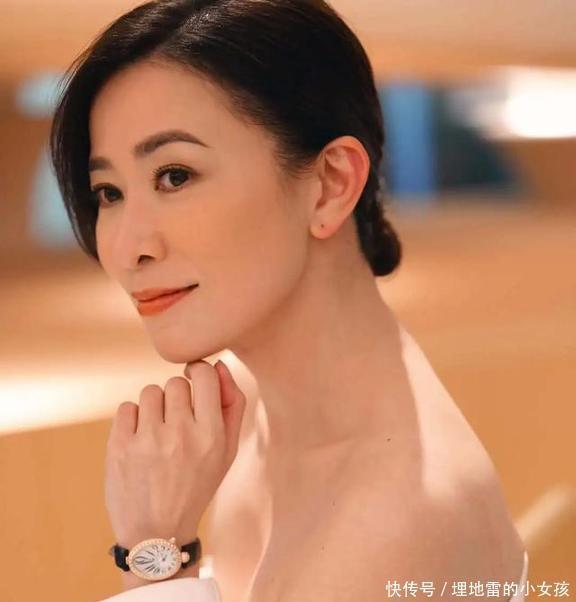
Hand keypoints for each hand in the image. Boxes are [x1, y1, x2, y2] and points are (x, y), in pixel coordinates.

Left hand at [104, 359, 245, 552]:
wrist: (156, 532)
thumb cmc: (197, 485)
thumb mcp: (227, 451)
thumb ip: (232, 405)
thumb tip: (219, 365)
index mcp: (211, 435)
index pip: (205, 375)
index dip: (199, 372)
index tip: (195, 382)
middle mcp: (181, 434)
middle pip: (176, 382)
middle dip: (177, 396)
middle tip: (177, 421)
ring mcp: (148, 441)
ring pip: (151, 391)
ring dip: (155, 407)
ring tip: (157, 432)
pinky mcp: (119, 447)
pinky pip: (127, 407)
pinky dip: (133, 419)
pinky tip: (139, 440)